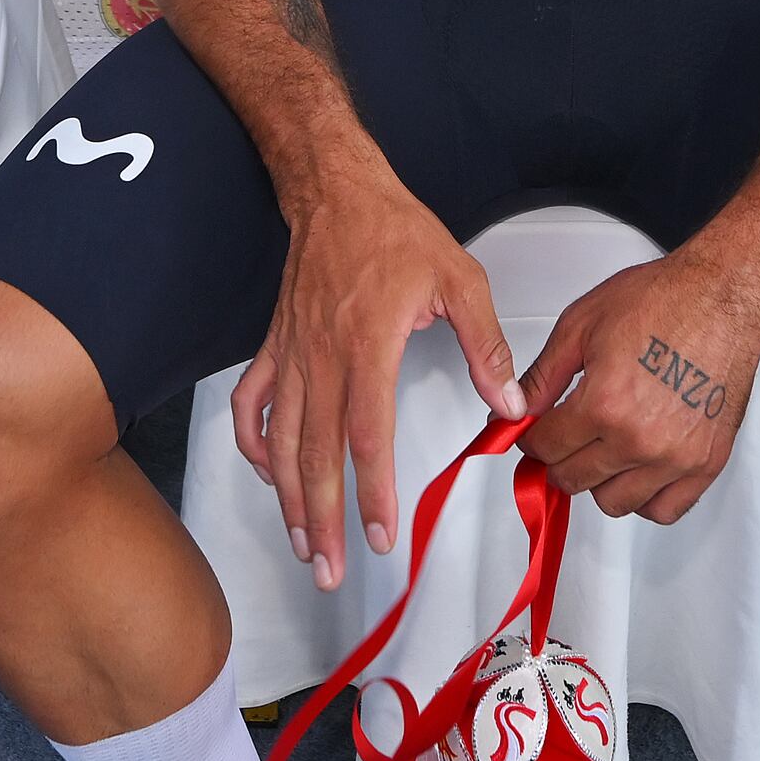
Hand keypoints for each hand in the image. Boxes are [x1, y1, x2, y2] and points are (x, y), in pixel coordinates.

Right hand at [228, 179, 521, 591]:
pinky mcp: (273, 345)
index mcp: (367, 345)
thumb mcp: (460, 279)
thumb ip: (487, 348)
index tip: (380, 537)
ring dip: (287, 498)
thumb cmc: (396, 231)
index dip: (371, 494)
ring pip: (280, 441)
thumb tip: (508, 406)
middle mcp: (320, 358)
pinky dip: (253, 445)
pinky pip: (250, 405)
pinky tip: (266, 473)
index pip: (366, 438)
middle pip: (315, 455)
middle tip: (327, 569)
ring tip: (300, 543)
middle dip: (320, 520)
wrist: (337, 191)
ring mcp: (290, 354)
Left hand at [517, 248, 759, 523]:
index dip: (531, 437)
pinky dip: (644, 498)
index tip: (536, 431)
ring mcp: (675, 457)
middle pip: (573, 479)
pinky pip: (664, 510)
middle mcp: (640, 439)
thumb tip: (514, 410)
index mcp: (605, 404)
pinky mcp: (706, 463)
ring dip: (599, 480)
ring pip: (613, 502)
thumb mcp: (581, 325)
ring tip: (603, 449)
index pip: (545, 447)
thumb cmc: (662, 301)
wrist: (723, 298)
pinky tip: (637, 470)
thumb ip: (543, 376)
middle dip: (559, 457)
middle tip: (566, 436)